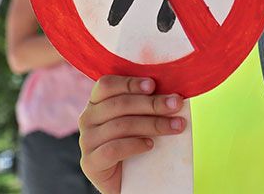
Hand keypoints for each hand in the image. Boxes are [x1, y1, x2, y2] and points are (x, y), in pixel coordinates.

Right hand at [78, 76, 185, 193]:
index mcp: (96, 102)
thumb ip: (147, 103)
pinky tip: (150, 144)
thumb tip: (172, 94)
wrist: (127, 179)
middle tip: (175, 105)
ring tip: (174, 126)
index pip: (106, 85)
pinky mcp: (90, 162)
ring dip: (152, 124)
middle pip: (118, 105)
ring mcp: (87, 141)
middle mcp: (88, 118)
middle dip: (151, 104)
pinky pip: (113, 149)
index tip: (153, 85)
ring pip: (120, 126)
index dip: (130, 83)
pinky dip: (135, 144)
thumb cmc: (136, 141)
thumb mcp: (139, 118)